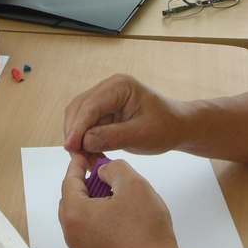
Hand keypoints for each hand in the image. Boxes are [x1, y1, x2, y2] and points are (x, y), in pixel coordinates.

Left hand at [58, 153, 185, 247]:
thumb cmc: (144, 228)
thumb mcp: (133, 185)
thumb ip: (114, 169)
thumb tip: (103, 172)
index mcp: (75, 214)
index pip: (69, 182)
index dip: (77, 165)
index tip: (85, 154)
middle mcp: (71, 234)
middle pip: (72, 201)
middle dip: (85, 184)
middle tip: (104, 174)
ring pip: (81, 218)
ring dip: (93, 203)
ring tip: (114, 195)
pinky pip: (90, 233)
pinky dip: (98, 220)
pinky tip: (119, 218)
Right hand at [63, 74, 185, 154]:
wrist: (177, 127)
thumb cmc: (166, 127)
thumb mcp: (142, 135)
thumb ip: (113, 137)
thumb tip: (85, 141)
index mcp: (119, 86)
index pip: (90, 106)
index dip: (78, 128)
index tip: (71, 148)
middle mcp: (108, 88)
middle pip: (79, 110)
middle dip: (75, 134)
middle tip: (77, 159)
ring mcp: (104, 99)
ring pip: (78, 118)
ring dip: (78, 140)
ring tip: (86, 161)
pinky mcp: (103, 111)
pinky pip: (86, 126)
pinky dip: (85, 142)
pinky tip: (91, 156)